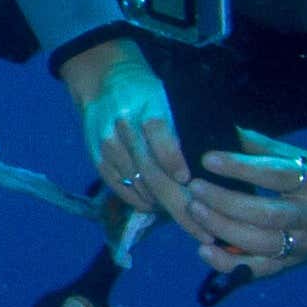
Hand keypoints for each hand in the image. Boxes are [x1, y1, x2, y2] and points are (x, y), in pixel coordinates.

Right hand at [61, 40, 222, 248]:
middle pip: (149, 170)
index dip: (172, 159)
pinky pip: (120, 189)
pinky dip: (141, 201)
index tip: (187, 179)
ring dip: (161, 204)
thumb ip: (181, 129)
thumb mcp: (168, 99)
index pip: (159, 135)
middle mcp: (124, 127)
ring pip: (136, 184)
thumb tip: (209, 165)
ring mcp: (107, 146)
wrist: (104, 80)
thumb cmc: (148, 92)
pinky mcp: (97, 159)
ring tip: (186, 218)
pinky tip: (158, 207)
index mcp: (147, 107)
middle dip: (176, 201)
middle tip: (201, 225)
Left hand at [189, 129, 306, 279]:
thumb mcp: (305, 159)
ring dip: (222, 228)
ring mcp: (303, 244)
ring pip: (260, 242)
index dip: (239, 167)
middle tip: (195, 187)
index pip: (274, 175)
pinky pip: (258, 269)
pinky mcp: (291, 265)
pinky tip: (204, 249)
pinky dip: (229, 263)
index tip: (207, 159)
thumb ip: (266, 149)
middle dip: (225, 201)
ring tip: (195, 210)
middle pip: (266, 213)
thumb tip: (229, 129)